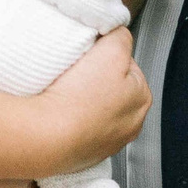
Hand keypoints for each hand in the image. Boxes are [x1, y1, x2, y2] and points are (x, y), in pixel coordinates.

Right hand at [29, 29, 148, 172]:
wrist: (46, 138)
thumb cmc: (79, 98)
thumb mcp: (110, 50)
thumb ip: (121, 37)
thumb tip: (118, 34)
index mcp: (142, 98)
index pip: (125, 63)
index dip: (104, 54)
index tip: (88, 55)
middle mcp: (129, 125)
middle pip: (110, 86)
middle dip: (93, 77)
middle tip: (74, 73)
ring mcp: (106, 143)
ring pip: (93, 107)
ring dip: (80, 98)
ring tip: (63, 92)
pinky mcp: (83, 154)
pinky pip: (76, 126)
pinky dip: (68, 118)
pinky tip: (57, 112)